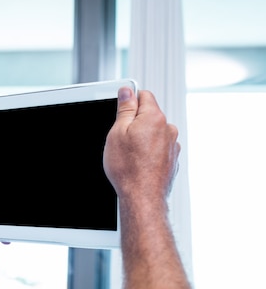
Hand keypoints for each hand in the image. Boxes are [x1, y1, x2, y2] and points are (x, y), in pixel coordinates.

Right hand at [103, 87, 179, 202]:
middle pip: (149, 115)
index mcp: (154, 118)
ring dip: (142, 139)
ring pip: (153, 133)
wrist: (142, 196)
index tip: (121, 111)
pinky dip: (149, 152)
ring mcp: (172, 145)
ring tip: (129, 155)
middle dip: (135, 123)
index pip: (143, 95)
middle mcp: (168, 129)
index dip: (129, 101)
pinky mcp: (172, 159)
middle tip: (121, 139)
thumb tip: (127, 92)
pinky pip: (158, 148)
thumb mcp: (117, 133)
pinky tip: (138, 163)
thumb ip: (125, 108)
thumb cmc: (129, 168)